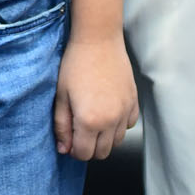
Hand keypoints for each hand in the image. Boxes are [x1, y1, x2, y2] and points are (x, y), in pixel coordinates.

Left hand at [52, 35, 138, 160]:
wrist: (98, 40)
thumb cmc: (76, 64)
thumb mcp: (61, 96)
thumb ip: (61, 126)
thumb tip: (64, 149)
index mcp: (90, 121)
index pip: (84, 154)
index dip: (73, 150)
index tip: (69, 139)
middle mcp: (111, 120)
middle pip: (102, 152)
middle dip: (89, 147)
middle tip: (79, 131)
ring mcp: (125, 111)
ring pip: (117, 141)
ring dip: (104, 138)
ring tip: (93, 119)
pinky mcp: (134, 102)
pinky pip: (129, 125)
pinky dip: (118, 125)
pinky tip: (107, 111)